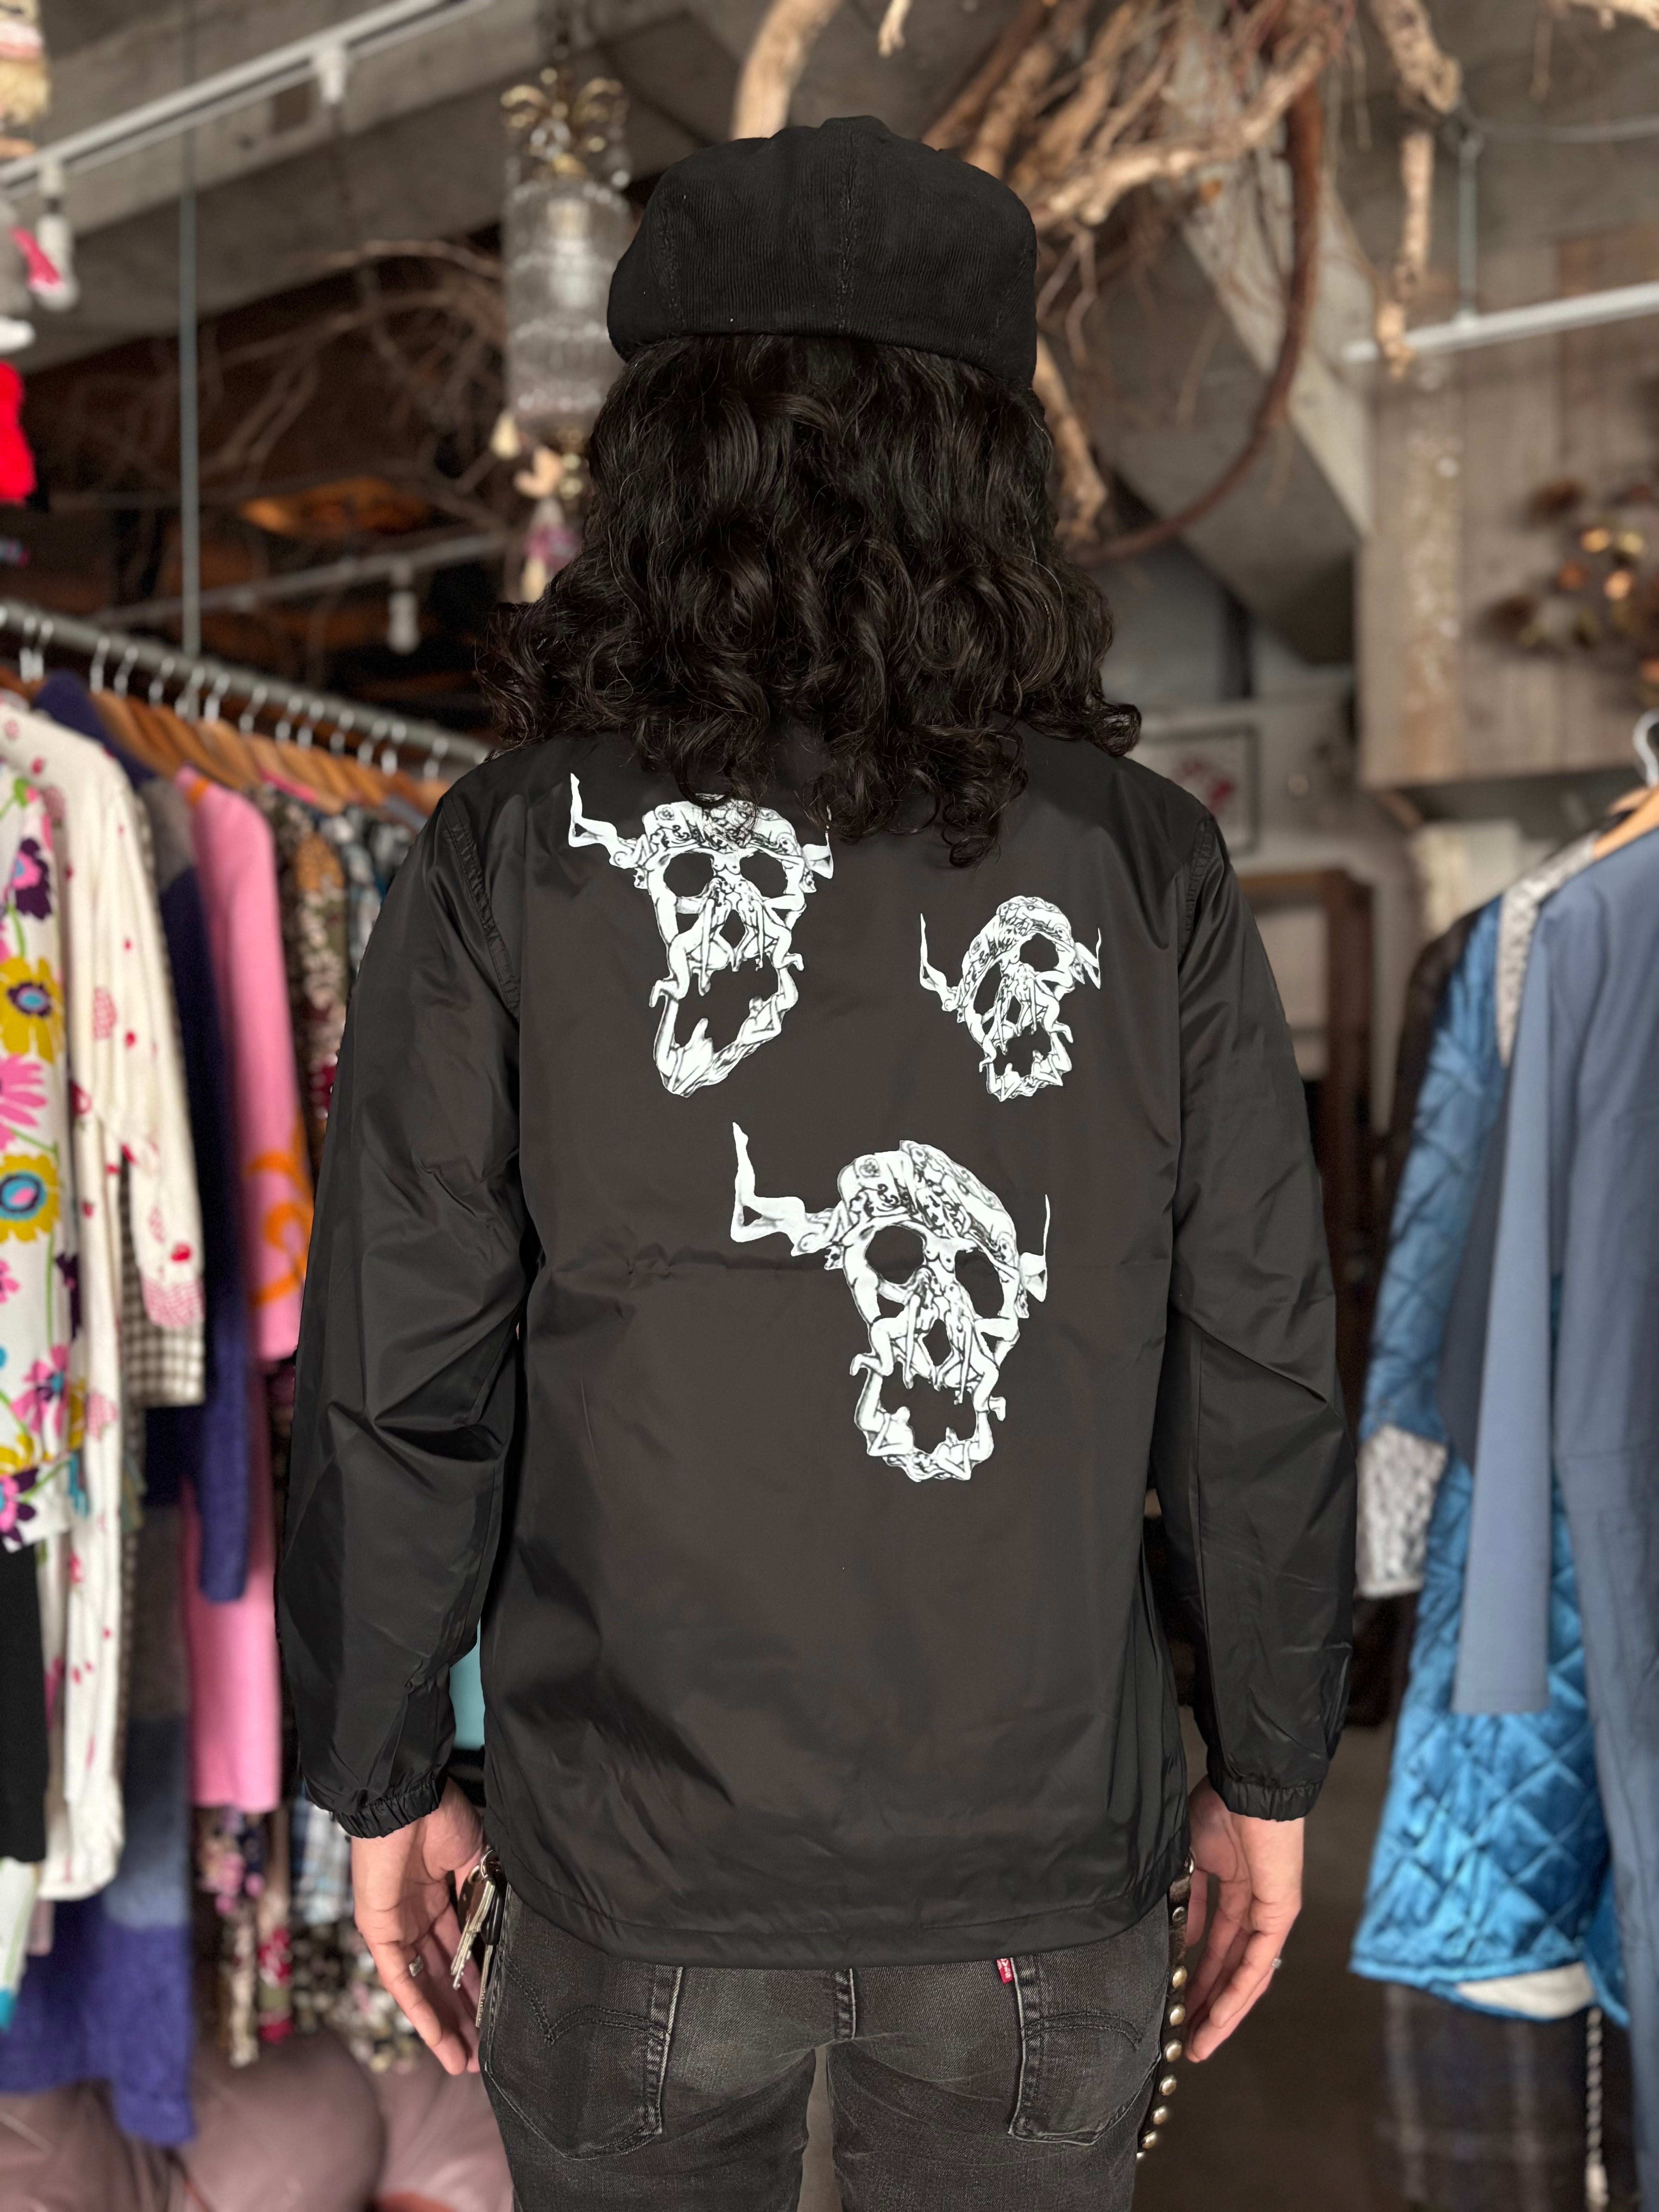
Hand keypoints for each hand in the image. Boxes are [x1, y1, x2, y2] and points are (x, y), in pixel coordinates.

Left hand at [351, 1780, 486, 2074]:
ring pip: (421, 1986)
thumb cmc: (439, 1814)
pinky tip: (438, 2037)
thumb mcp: (475, 1855)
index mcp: (439, 1896)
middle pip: (441, 1977)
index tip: (499, 2011)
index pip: (460, 1951)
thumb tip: (504, 1928)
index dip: (478, 1983)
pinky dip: (418, 2008)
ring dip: (441, 2025)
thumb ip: (483, 1892)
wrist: (404, 1795)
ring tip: (463, 2061)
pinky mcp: (377, 1930)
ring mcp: (394, 1926)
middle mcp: (415, 1917)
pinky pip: (399, 1977)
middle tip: (482, 2054)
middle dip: (462, 2016)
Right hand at [1181, 1779, 1302, 2062]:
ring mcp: (1272, 1913)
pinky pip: (1258, 1963)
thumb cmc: (1220, 1806)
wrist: (1249, 1782)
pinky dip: (1238, 1992)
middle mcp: (1257, 1908)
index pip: (1219, 1947)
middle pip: (1233, 1970)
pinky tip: (1219, 2017)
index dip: (1199, 1977)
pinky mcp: (1280, 1913)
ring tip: (1201, 2043)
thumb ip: (1192, 1902)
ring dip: (1224, 2012)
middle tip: (1188, 2040)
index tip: (1179, 2004)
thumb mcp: (1194, 1859)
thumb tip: (1185, 1940)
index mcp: (1237, 1890)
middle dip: (1210, 2007)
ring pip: (1248, 1976)